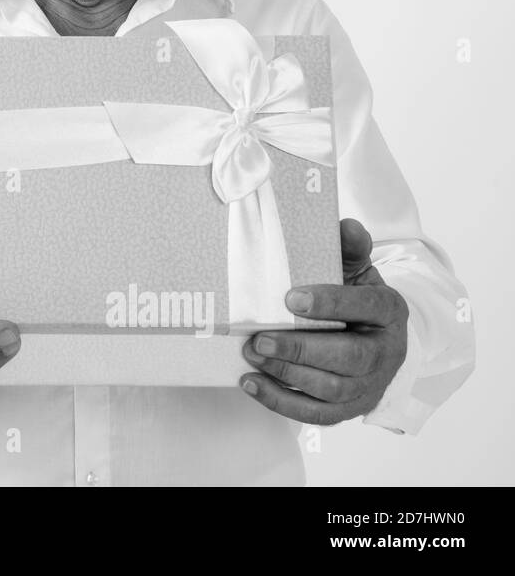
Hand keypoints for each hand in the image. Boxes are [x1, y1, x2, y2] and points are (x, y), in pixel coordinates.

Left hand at [240, 218, 408, 424]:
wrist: (374, 338)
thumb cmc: (355, 299)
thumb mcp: (356, 269)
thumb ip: (349, 249)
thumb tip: (346, 226)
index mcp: (389, 310)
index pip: (367, 306)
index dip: (330, 303)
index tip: (290, 298)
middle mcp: (386, 352)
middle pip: (349, 358)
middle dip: (301, 350)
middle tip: (260, 339)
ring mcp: (370, 384)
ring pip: (332, 389)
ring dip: (287, 375)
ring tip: (252, 354)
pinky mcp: (350, 409)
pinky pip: (317, 414)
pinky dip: (281, 402)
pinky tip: (251, 382)